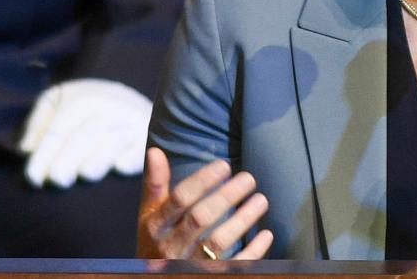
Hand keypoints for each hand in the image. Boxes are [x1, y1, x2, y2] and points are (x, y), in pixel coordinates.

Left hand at [20, 78, 151, 187]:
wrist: (129, 99)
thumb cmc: (86, 106)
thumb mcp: (59, 101)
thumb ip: (39, 122)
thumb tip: (27, 149)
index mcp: (86, 98)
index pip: (60, 130)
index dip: (43, 156)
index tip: (33, 178)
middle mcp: (111, 107)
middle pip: (83, 138)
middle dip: (64, 164)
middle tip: (55, 181)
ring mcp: (132, 122)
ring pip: (110, 147)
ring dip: (91, 167)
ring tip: (81, 175)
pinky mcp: (149, 137)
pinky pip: (137, 154)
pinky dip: (127, 162)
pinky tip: (117, 167)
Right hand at [137, 147, 272, 258]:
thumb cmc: (156, 242)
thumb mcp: (150, 216)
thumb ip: (155, 186)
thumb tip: (155, 151)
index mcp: (156, 227)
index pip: (179, 199)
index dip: (202, 180)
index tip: (224, 165)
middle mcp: (170, 247)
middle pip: (200, 218)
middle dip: (226, 196)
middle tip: (249, 178)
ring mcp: (188, 266)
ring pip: (218, 242)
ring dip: (242, 219)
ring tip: (261, 200)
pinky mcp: (207, 278)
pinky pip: (233, 266)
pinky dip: (252, 251)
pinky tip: (266, 234)